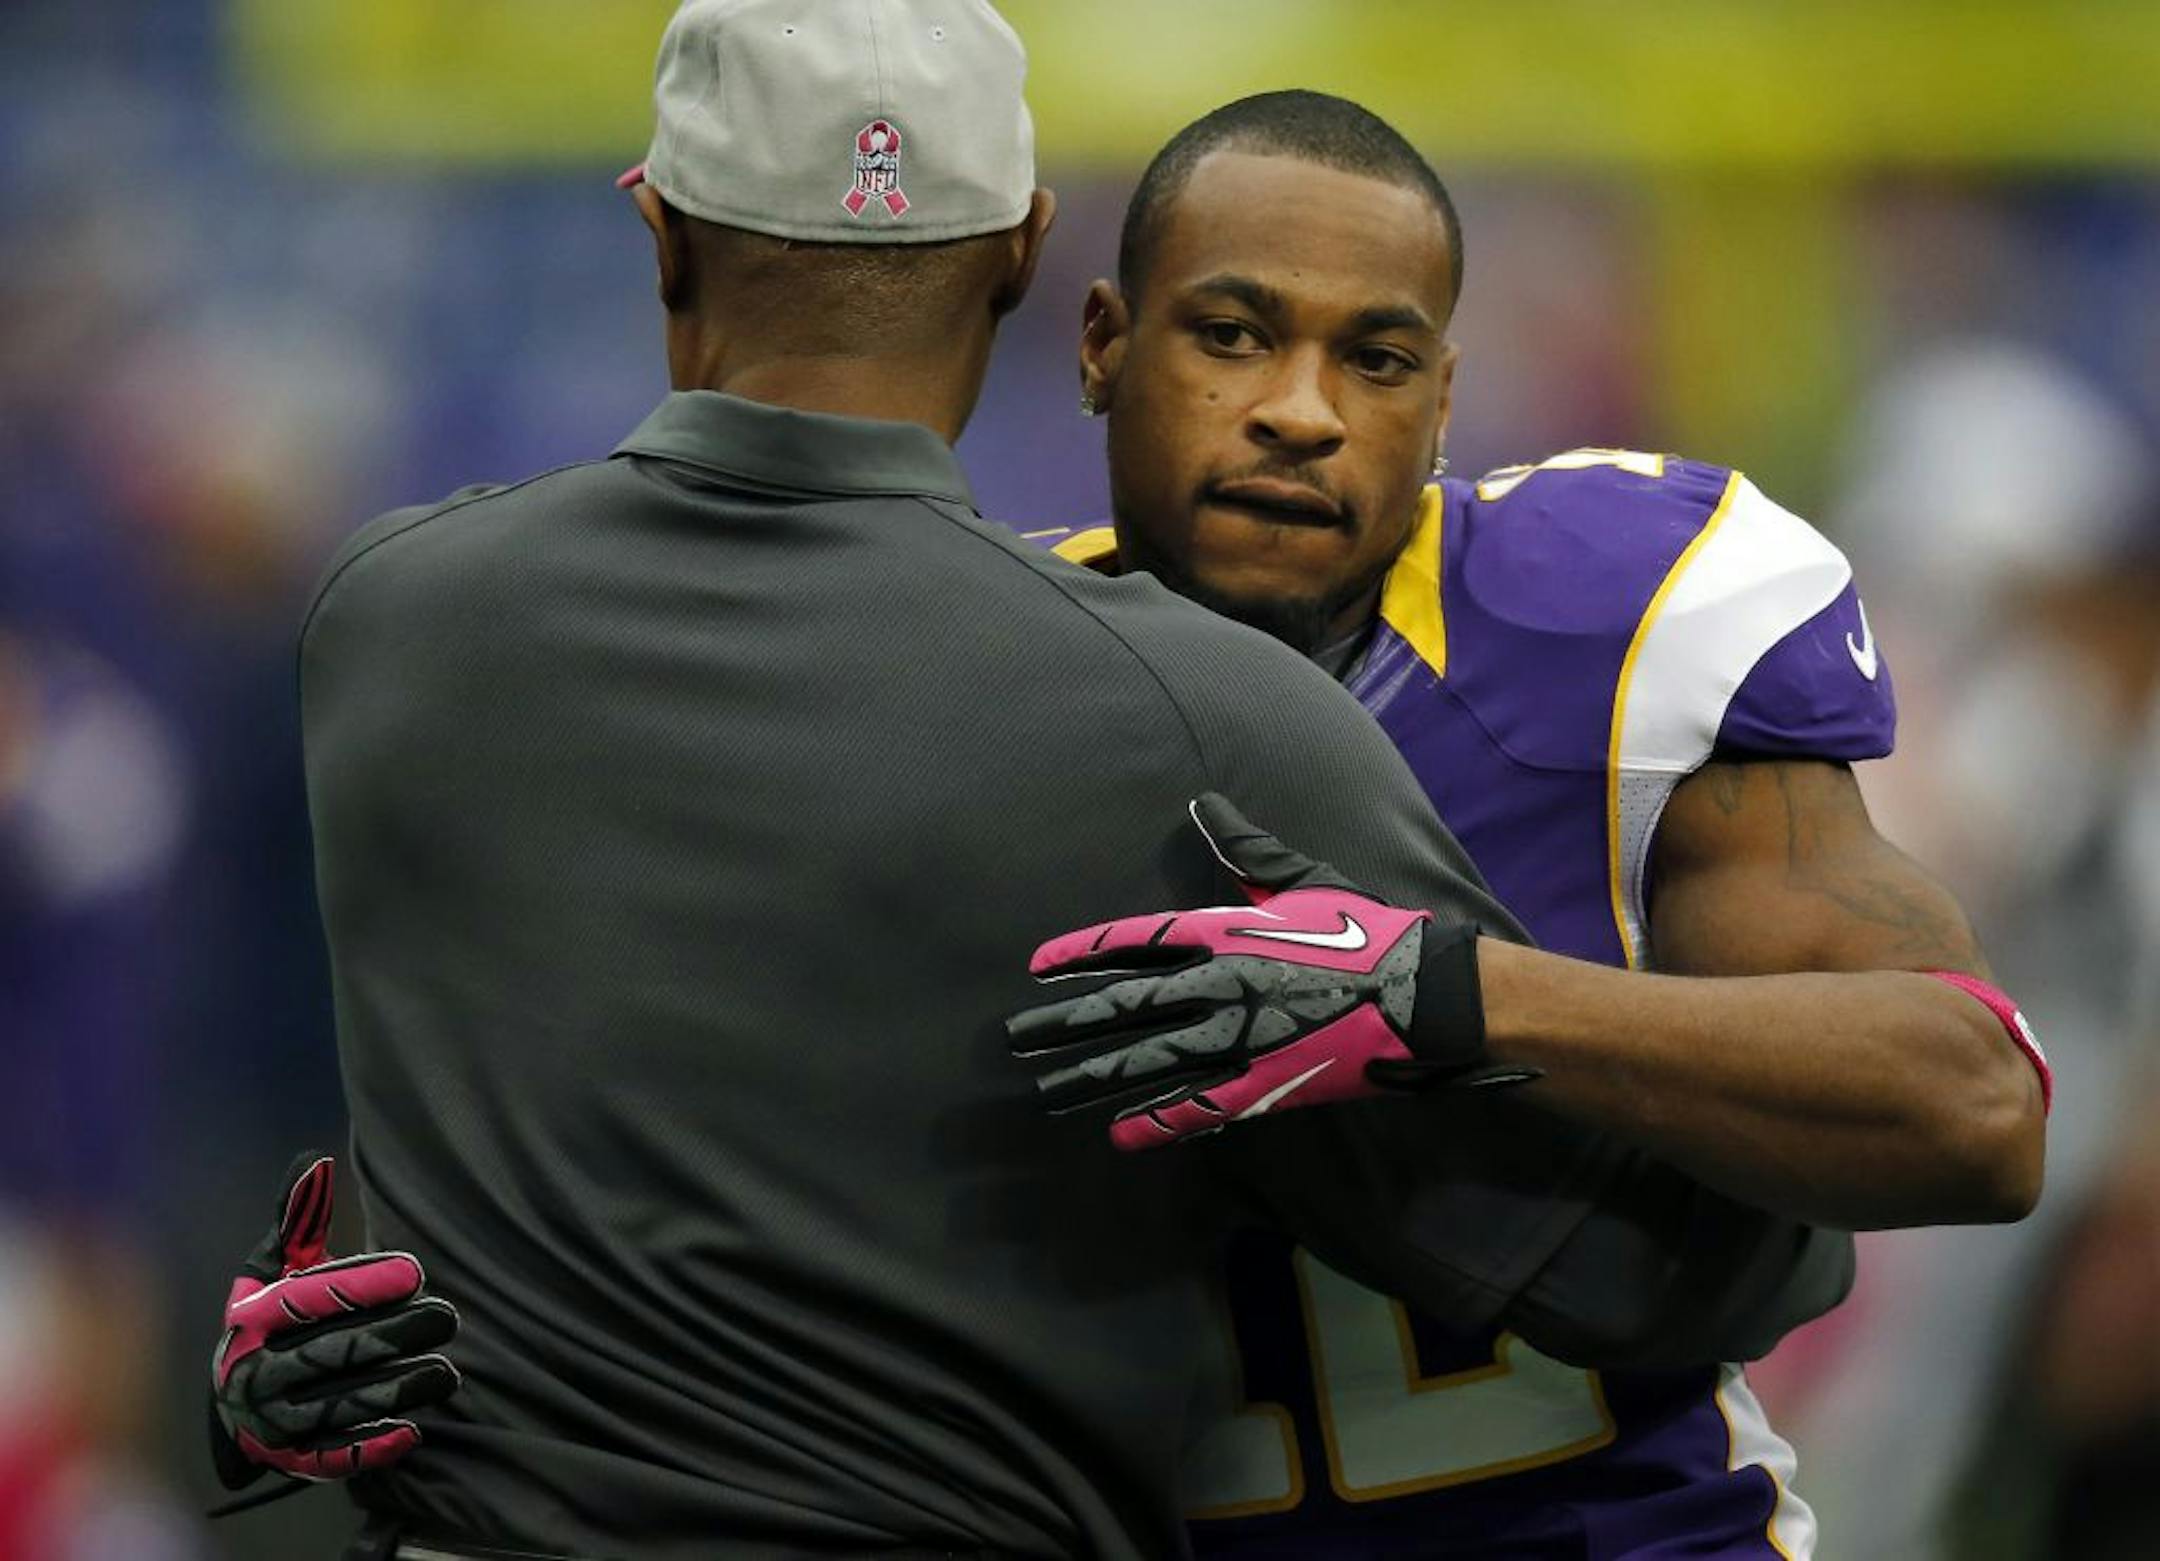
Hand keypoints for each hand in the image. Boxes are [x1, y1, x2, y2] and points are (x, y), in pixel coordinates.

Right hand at [209, 1152, 458, 1493]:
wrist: (237, 1397)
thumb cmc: (271, 1318)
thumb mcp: (275, 1267)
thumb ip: (297, 1218)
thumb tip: (315, 1161)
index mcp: (249, 1321)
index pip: (306, 1300)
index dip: (361, 1284)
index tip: (415, 1271)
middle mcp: (254, 1375)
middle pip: (330, 1354)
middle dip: (393, 1336)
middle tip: (448, 1317)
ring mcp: (272, 1422)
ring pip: (338, 1406)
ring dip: (397, 1390)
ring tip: (448, 1373)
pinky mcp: (292, 1460)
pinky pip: (332, 1457)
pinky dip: (371, 1447)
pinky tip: (413, 1430)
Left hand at [1006, 793, 1527, 1149]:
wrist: (1425, 994)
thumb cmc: (1366, 929)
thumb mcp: (1301, 878)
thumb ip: (1245, 848)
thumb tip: (1203, 801)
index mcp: (1227, 931)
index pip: (1136, 938)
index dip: (1083, 951)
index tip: (1037, 964)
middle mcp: (1222, 984)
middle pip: (1127, 1005)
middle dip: (1067, 1022)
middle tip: (1015, 1037)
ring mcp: (1241, 1038)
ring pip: (1151, 1061)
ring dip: (1095, 1076)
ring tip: (1047, 1090)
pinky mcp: (1268, 1084)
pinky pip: (1201, 1107)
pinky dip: (1160, 1123)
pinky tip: (1120, 1134)